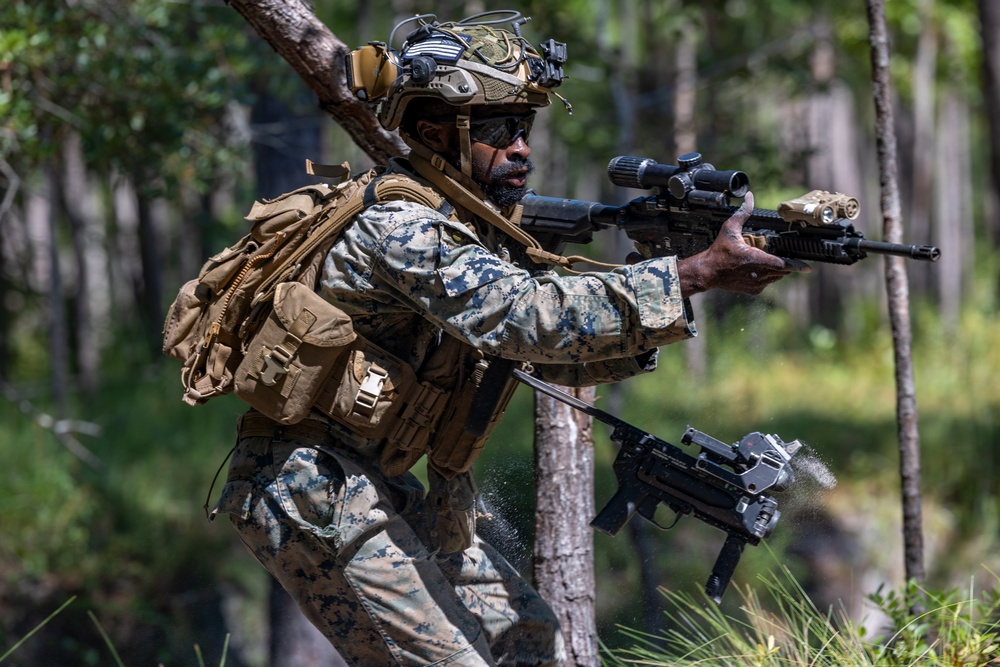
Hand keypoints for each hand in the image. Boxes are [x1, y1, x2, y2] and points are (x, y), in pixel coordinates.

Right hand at [676, 192, 810, 296]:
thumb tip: (749, 197)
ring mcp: (756, 283)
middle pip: (781, 270)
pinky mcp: (753, 290)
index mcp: (754, 259)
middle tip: (779, 255)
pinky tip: (757, 269)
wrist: (708, 272)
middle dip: (784, 263)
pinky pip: (768, 283)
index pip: (781, 264)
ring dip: (776, 269)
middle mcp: (757, 273)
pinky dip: (767, 276)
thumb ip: (743, 213)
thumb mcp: (729, 229)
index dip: (796, 266)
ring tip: (766, 260)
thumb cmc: (719, 251)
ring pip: (776, 277)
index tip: (807, 268)